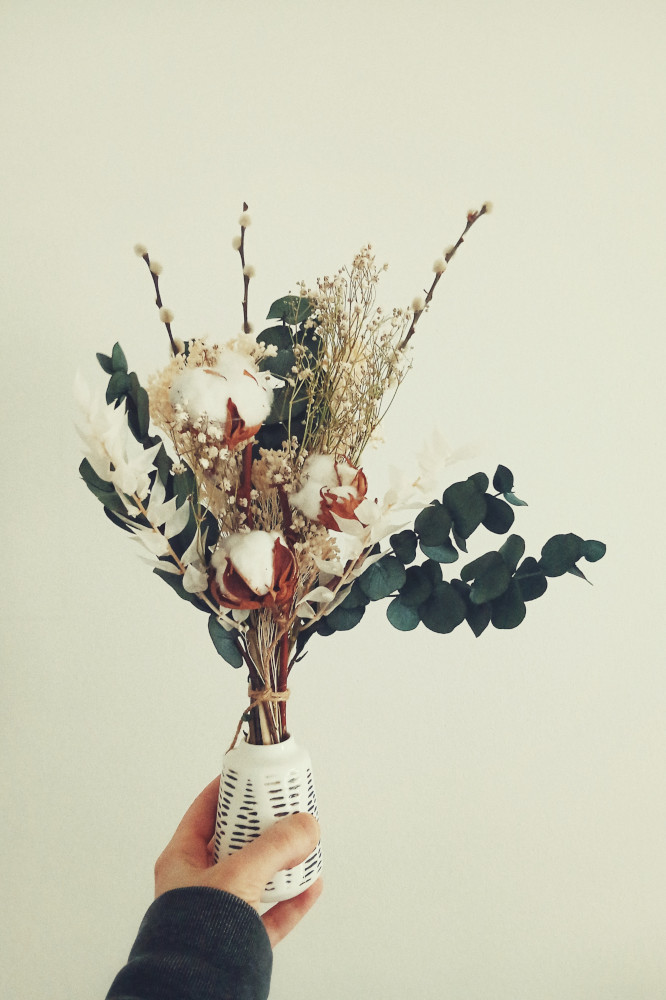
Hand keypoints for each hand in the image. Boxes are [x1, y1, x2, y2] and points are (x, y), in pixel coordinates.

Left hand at [154, 776, 322, 946]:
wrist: (197, 990)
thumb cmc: (195, 934)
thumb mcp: (239, 874)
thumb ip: (275, 847)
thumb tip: (304, 826)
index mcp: (182, 861)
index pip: (204, 811)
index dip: (228, 790)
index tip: (253, 775)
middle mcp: (198, 885)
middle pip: (235, 843)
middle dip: (263, 826)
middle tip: (285, 808)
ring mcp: (219, 912)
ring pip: (255, 876)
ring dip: (282, 861)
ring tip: (302, 844)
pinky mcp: (240, 940)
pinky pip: (271, 913)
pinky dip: (292, 898)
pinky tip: (310, 887)